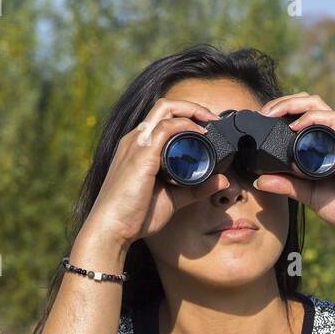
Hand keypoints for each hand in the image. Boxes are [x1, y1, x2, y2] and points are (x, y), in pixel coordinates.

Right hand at [83, 98, 229, 246]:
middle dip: (192, 106)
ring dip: (192, 110)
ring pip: (166, 108)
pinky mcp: (142, 154)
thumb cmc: (134, 215)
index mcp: (139, 147)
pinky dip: (186, 126)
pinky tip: (199, 134)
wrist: (112, 228)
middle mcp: (136, 139)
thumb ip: (196, 189)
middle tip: (212, 118)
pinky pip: (167, 128)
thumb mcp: (172, 199)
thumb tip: (222, 181)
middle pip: (165, 106)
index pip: (162, 118)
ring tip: (209, 121)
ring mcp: (138, 144)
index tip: (207, 127)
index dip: (186, 116)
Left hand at [255, 92, 334, 236]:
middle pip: (308, 102)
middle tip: (263, 112)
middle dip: (283, 102)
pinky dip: (312, 118)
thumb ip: (286, 186)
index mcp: (324, 144)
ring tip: (273, 113)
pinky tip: (295, 126)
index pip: (303, 114)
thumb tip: (259, 182)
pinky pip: (332, 121)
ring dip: (293, 104)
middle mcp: (333, 136)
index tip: (262, 120)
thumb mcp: (309, 195)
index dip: (282, 110)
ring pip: (318, 105)